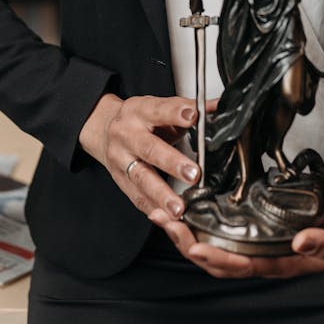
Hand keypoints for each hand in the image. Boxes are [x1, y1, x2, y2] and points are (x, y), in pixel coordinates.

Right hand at [78, 93, 215, 219]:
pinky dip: (153, 209)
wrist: (105, 130)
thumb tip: (218, 105)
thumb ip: (188, 108)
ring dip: (162, 195)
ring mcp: (121, 159)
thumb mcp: (159, 107)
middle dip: (172, 163)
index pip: (159, 110)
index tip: (193, 117)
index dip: (175, 113)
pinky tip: (166, 218)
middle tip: (194, 174)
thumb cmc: (139, 120)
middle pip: (149, 149)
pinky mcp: (121, 180)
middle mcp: (127, 134)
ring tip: (179, 208)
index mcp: (139, 111)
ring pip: (142, 178)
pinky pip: (137, 197)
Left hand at [149, 202, 323, 278]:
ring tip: (161, 213)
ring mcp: (258, 243)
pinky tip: (186, 206)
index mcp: (280, 261)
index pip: (239, 264)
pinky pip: (223, 230)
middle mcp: (263, 255)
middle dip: (186, 242)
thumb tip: (300, 244)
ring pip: (214, 244)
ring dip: (186, 232)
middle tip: (162, 220)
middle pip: (216, 257)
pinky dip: (201, 221)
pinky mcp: (257, 227)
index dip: (214, 256)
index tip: (192, 244)